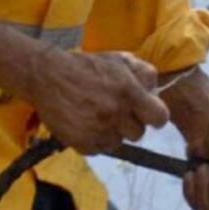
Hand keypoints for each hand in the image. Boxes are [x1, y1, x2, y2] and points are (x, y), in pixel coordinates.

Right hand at [25, 48, 169, 154]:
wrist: (48, 76)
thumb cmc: (87, 66)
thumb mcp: (119, 59)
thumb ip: (143, 73)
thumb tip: (156, 92)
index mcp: (128, 91)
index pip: (159, 118)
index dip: (155, 116)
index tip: (147, 113)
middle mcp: (115, 113)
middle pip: (139, 133)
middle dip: (131, 122)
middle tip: (117, 110)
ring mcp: (98, 130)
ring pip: (119, 143)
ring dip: (113, 132)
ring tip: (99, 116)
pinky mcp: (82, 143)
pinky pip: (100, 150)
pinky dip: (96, 139)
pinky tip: (87, 123)